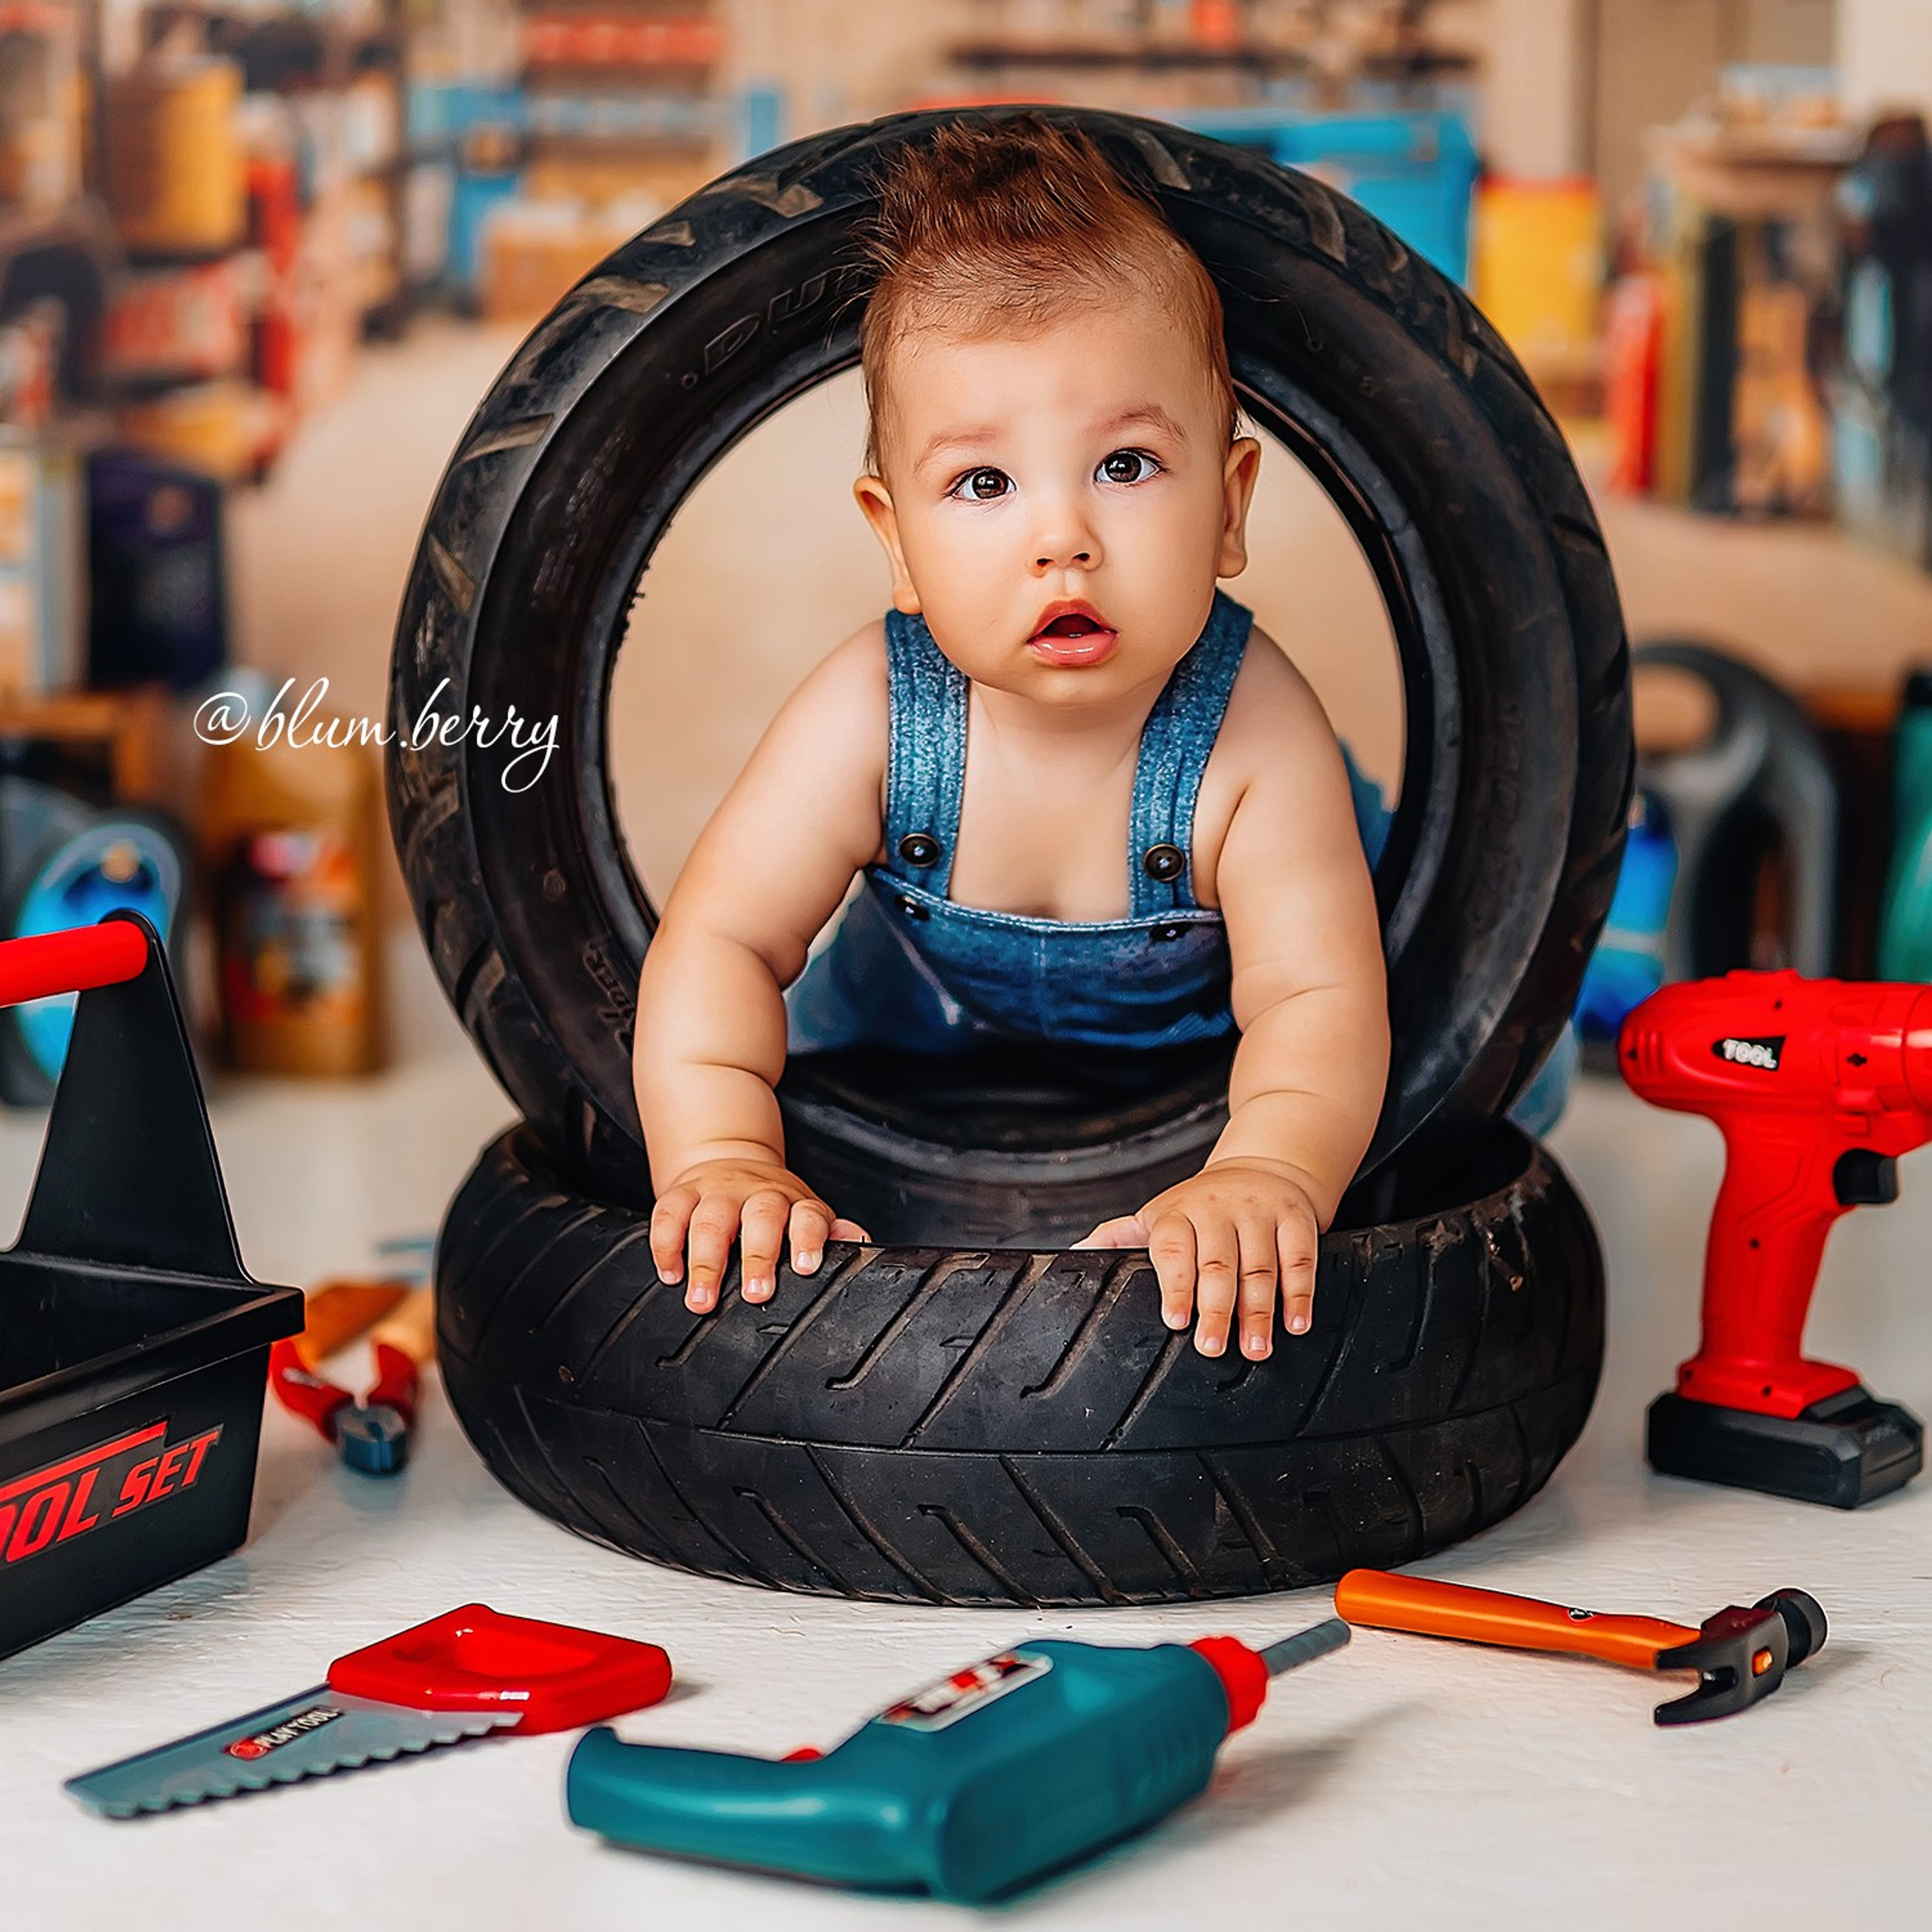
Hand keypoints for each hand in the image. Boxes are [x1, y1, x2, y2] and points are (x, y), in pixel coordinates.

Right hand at [650, 1159, 868, 1312]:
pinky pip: (668, 1213)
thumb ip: (829, 1232)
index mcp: (793, 1201)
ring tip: (701, 1300)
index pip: (808, 1215)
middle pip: (759, 1217)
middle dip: (757, 1256)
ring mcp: (717, 1191)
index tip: (805, 1268)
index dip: (808, 1239)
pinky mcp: (681, 1192)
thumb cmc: (771, 1203)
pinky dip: (665, 1245)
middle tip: (755, 1294)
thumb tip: (861, 1246)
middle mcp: (756, 1192)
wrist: (726, 1156)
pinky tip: (669, 1275)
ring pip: (710, 1219)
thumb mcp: (804, 1212)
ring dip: (705, 1261)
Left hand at [1074, 1158, 1321, 1359]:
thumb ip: (1118, 1238)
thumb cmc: (1201, 1206)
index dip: (1175, 1285)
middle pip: (1218, 1264)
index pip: (1174, 1249)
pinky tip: (1296, 1323)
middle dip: (1216, 1309)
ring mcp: (1260, 1214)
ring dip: (1259, 1312)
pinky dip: (1300, 1293)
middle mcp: (1219, 1211)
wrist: (1262, 1167)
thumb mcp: (1157, 1216)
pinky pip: (1301, 1258)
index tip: (1175, 1320)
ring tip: (1255, 1348)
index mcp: (1178, 1213)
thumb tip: (1075, 1257)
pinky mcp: (1296, 1219)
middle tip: (1213, 1347)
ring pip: (1260, 1266)